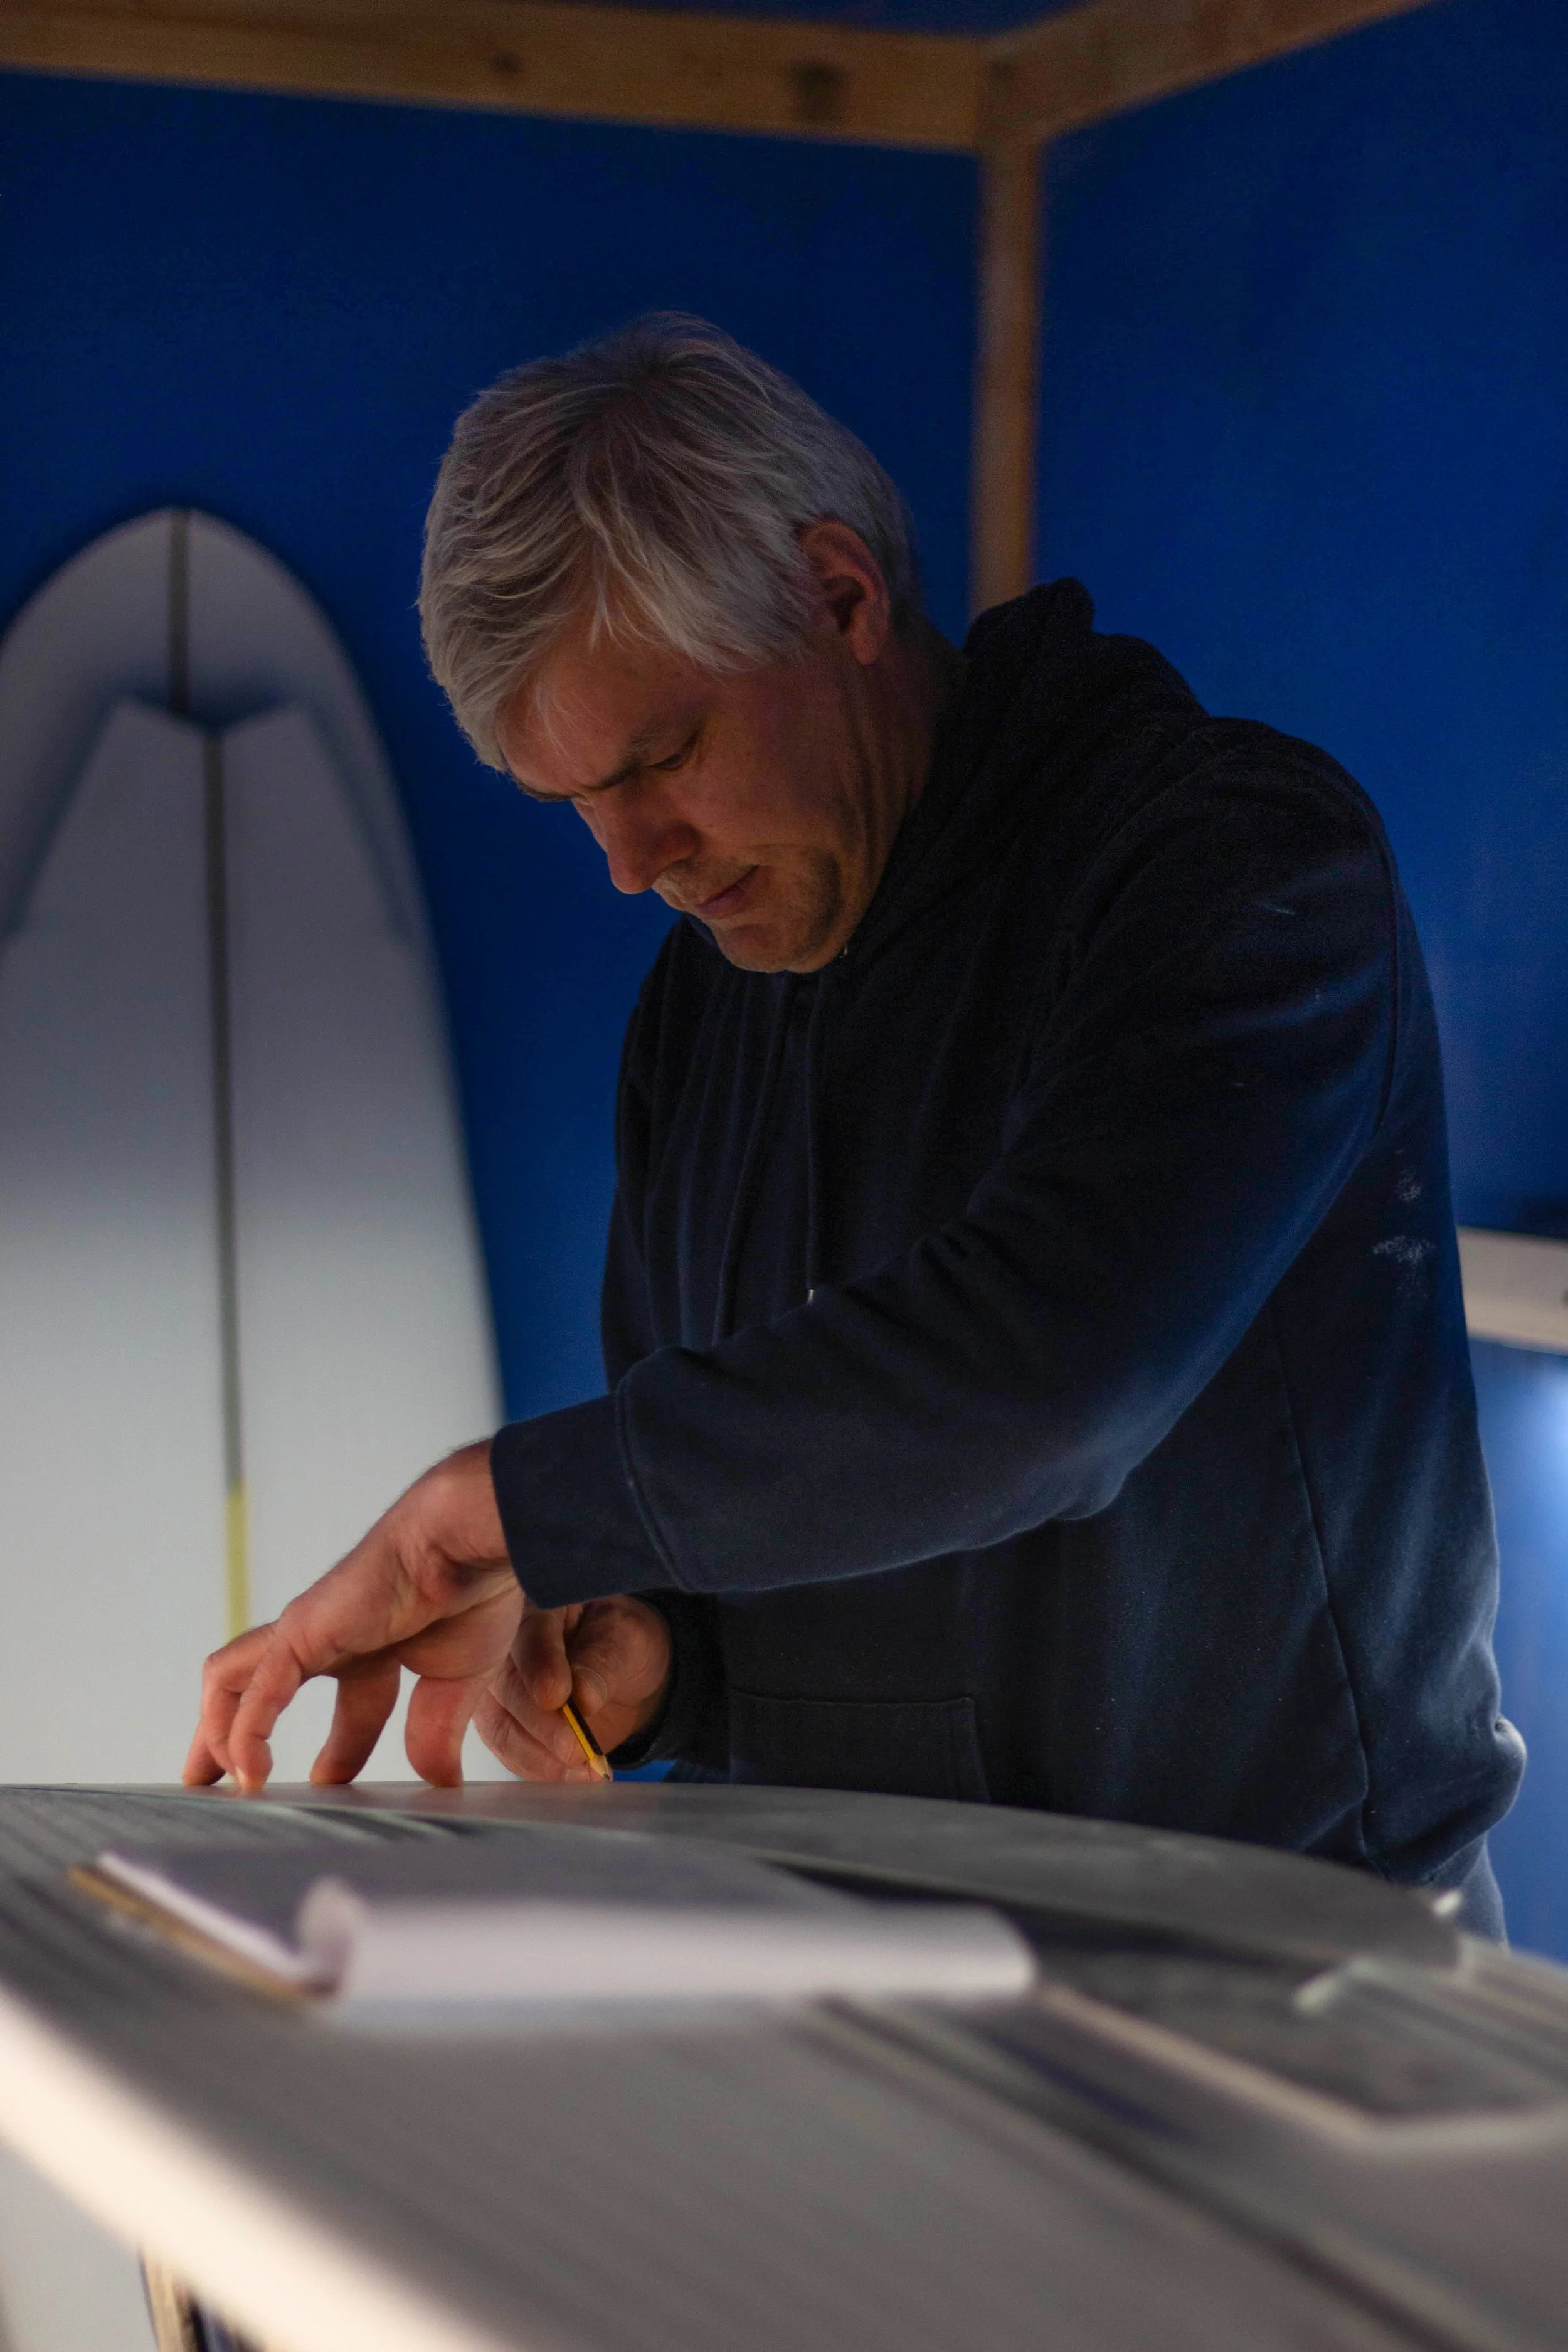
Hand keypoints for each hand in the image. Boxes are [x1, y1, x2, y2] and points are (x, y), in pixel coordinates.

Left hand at [184, 1440, 521, 1791]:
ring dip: (215, 1730)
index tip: (330, 1790)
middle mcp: (332, 1637)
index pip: (351, 1705)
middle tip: (218, 1780)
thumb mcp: (456, 1681)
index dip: (340, 1754)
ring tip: (212, 1778)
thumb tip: (439, 1779)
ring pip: (231, 1679)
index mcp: (377, 1645)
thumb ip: (438, 1729)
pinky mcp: (298, 1634)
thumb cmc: (472, 1592)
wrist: (465, 1545)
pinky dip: (243, 1734)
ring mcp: (307, 1632)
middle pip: (260, 1686)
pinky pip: (254, 1692)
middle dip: (233, 1734)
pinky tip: (249, 1772)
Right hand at [475, 1596, 671, 1780]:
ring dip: (541, 1756)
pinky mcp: (502, 1725)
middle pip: (505, 1686)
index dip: (540, 1665)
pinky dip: (541, 1771)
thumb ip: (603, 1663)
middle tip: (573, 1746)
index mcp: (536, 1607)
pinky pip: (510, 1753)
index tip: (556, 1697)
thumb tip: (582, 1697)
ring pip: (500, 1727)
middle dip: (540, 1723)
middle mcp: (503, 1647)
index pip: (529, 1634)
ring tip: (583, 1769)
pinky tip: (572, 1777)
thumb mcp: (625, 1641)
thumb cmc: (622, 1643)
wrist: (625, 1675)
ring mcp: (497, 1690)